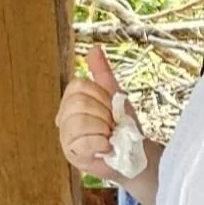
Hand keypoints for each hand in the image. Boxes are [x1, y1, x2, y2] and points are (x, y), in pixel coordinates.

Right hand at [57, 44, 126, 177]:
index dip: (100, 96)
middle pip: (77, 103)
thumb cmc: (124, 125)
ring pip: (78, 122)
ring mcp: (66, 138)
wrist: (138, 153)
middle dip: (103, 113)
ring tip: (109, 136)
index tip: (111, 107)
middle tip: (111, 124)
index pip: (77, 86)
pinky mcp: (73, 156)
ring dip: (102, 129)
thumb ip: (102, 73)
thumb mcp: (115, 95)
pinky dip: (100, 143)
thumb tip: (94, 48)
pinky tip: (106, 147)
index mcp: (72, 101)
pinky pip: (82, 142)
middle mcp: (64, 118)